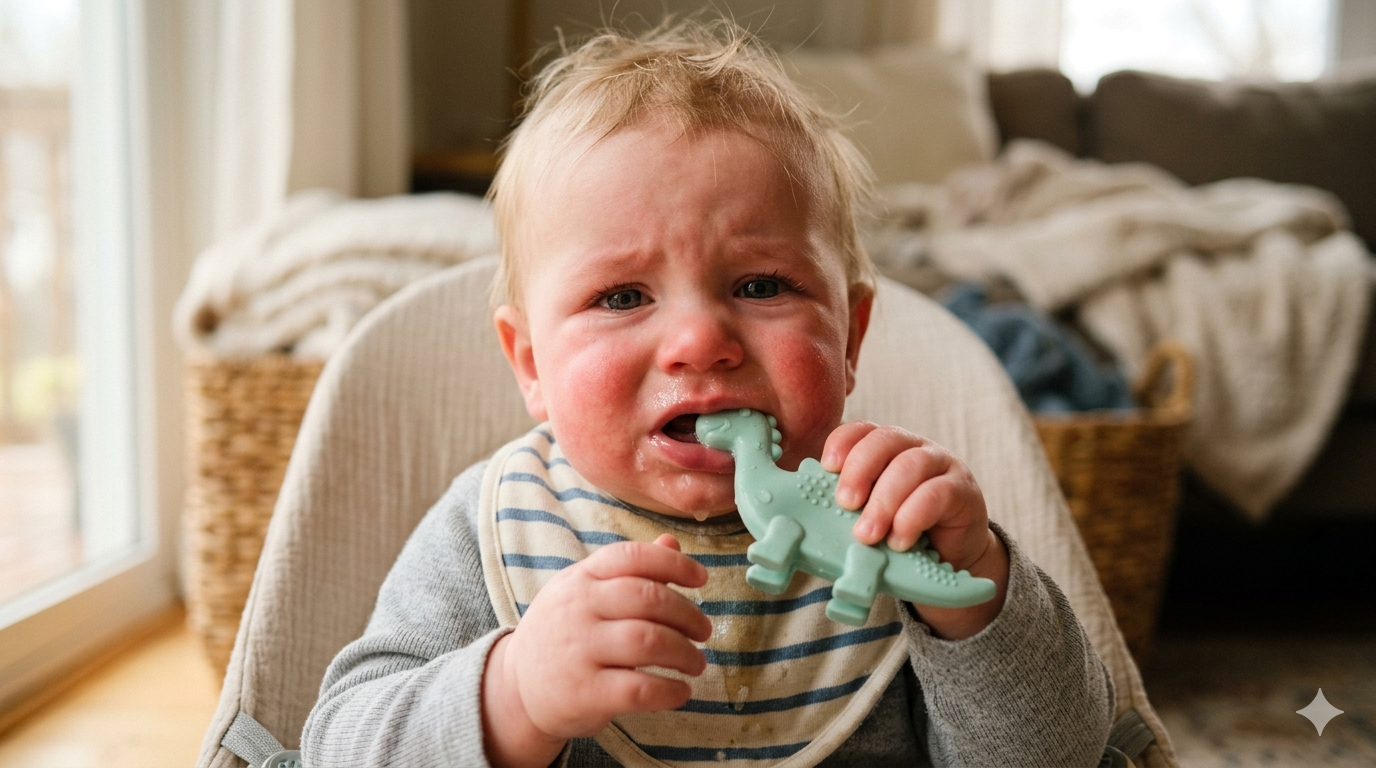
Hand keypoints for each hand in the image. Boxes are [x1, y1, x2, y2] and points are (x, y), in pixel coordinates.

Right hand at [482, 535, 711, 766]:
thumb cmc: (563, 633)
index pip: (631, 557)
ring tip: (696, 662)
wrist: (516, 688)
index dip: (674, 564)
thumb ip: (628, 569)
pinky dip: (670, 691)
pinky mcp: (585, 694)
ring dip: (685, 653)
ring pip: (648, 642)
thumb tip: (672, 542)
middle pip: (647, 598)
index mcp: (580, 579)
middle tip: (704, 631)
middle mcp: (578, 609)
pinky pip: (639, 689)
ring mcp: (579, 651)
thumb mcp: (584, 591)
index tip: (701, 579)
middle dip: (688, 614)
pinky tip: (681, 691)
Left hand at [822, 422, 1007, 638]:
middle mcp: (913, 447)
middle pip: (884, 440)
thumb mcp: (868, 514)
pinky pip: (937, 494)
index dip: (841, 443)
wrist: (951, 555)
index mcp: (884, 448)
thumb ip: (844, 506)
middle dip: (860, 470)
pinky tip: (899, 541)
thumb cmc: (899, 530)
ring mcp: (941, 465)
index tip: (826, 468)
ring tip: (867, 535)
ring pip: (910, 465)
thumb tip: (797, 518)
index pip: (860, 430)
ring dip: (884, 501)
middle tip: (845, 503)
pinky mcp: (963, 490)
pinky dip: (912, 517)